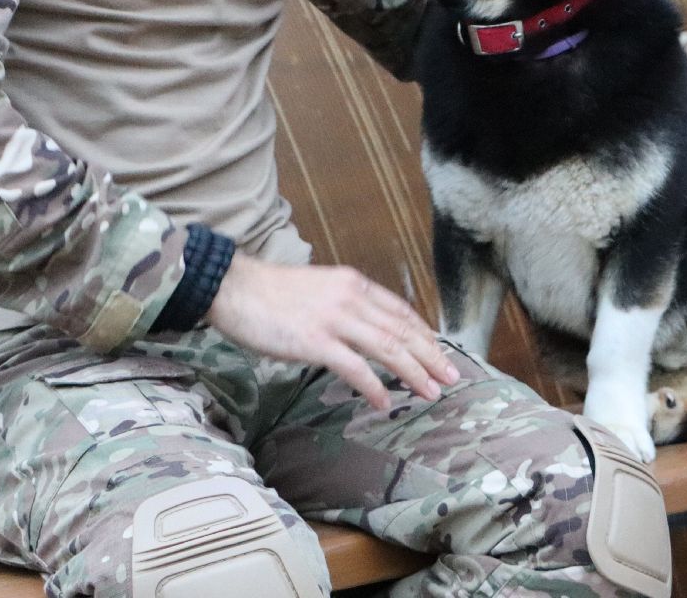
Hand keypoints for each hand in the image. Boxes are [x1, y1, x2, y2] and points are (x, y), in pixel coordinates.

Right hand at [207, 255, 460, 408]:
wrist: (235, 287)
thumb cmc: (272, 293)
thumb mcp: (319, 288)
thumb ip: (345, 304)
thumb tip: (366, 328)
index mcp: (353, 284)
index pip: (400, 311)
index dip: (425, 334)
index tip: (440, 353)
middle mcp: (350, 298)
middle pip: (402, 330)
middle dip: (431, 356)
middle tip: (451, 377)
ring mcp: (333, 319)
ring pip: (387, 348)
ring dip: (413, 373)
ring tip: (429, 392)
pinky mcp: (315, 341)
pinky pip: (355, 368)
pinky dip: (374, 386)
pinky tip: (384, 402)